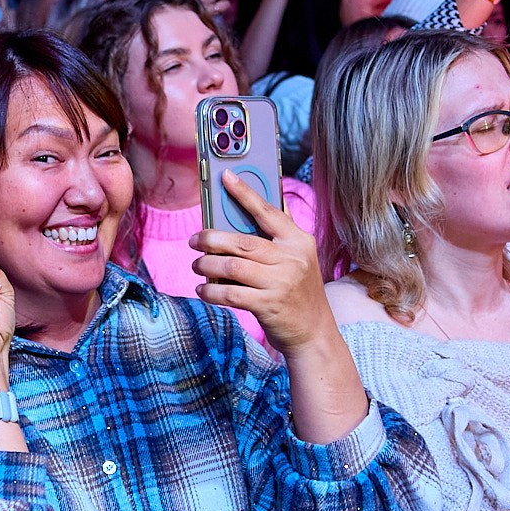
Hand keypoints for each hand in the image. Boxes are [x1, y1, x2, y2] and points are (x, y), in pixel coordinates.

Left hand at [187, 173, 330, 352]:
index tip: (225, 177)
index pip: (268, 212)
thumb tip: (246, 213)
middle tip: (194, 240)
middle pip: (241, 241)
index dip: (245, 193)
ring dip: (206, 264)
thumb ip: (276, 238)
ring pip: (232, 265)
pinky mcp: (269, 305)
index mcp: (299, 241)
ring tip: (197, 265)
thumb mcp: (297, 260)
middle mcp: (292, 259)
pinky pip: (230, 293)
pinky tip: (203, 290)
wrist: (314, 333)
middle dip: (211, 238)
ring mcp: (281, 283)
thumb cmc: (298, 293)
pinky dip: (211, 291)